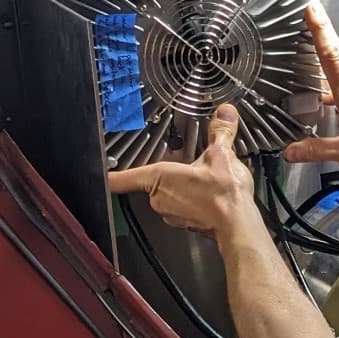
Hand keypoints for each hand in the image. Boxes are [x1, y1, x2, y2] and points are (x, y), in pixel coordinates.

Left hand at [108, 104, 259, 238]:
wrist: (238, 223)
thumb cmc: (223, 194)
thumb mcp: (222, 154)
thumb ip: (220, 132)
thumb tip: (224, 113)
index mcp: (160, 177)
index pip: (123, 177)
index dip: (110, 175)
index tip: (100, 175)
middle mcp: (160, 198)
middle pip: (154, 182)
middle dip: (170, 173)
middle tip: (189, 166)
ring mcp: (171, 214)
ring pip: (170, 195)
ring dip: (182, 188)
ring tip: (205, 181)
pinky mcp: (184, 224)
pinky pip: (182, 207)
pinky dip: (193, 201)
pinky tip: (210, 195)